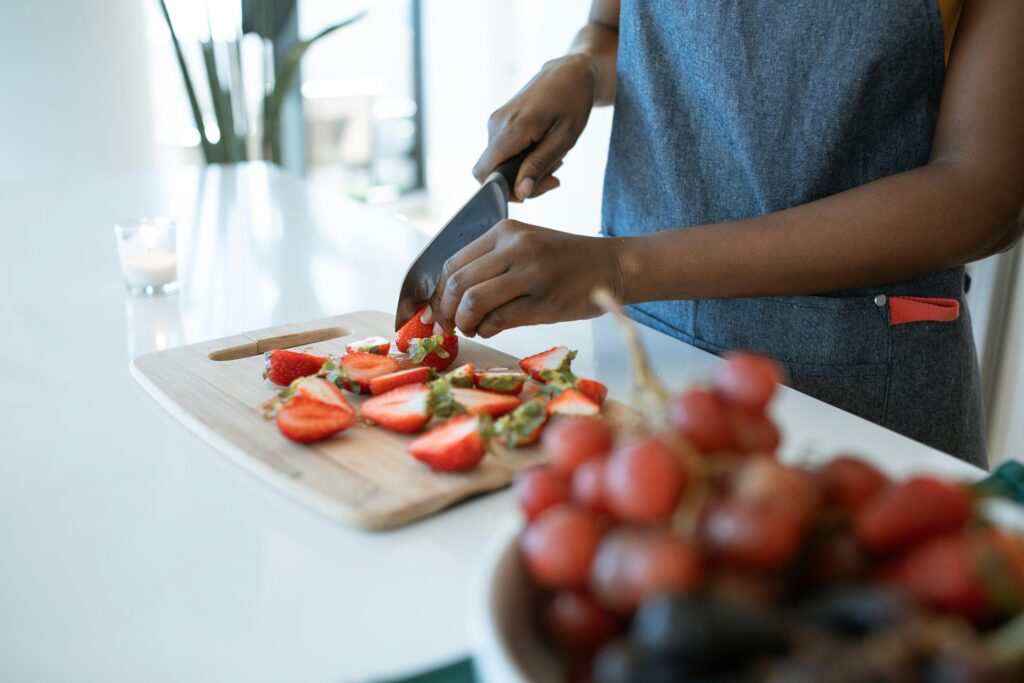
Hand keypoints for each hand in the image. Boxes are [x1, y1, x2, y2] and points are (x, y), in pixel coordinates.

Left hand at [423, 219, 624, 337]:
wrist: (613, 266)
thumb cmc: (566, 262)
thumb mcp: (526, 247)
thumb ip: (491, 264)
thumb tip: (449, 298)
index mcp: (505, 231)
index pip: (452, 263)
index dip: (437, 293)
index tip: (436, 313)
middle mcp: (515, 246)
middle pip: (457, 283)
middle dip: (445, 312)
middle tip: (449, 327)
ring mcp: (530, 272)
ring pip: (473, 301)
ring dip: (465, 322)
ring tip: (473, 329)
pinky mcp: (544, 300)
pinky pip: (498, 319)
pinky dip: (486, 330)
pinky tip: (491, 330)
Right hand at [473, 54, 596, 200]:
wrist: (569, 72)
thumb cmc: (572, 102)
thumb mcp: (564, 139)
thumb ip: (539, 166)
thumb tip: (520, 193)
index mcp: (511, 129)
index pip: (484, 174)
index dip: (503, 190)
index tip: (532, 188)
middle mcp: (496, 125)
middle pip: (493, 172)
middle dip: (522, 182)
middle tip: (554, 176)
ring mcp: (495, 122)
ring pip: (499, 164)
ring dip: (526, 169)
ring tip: (554, 157)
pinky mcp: (499, 122)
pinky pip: (503, 152)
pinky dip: (523, 158)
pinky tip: (544, 149)